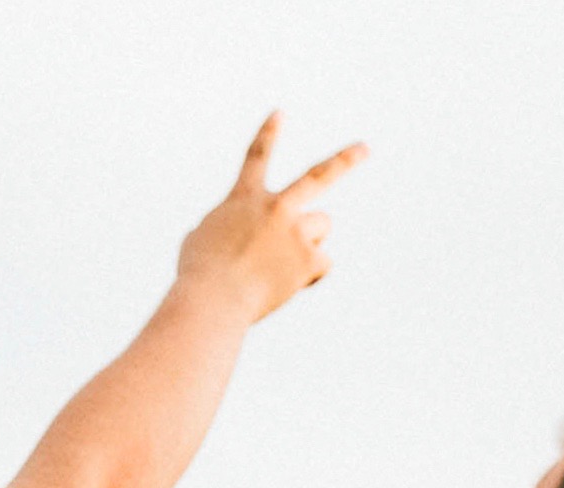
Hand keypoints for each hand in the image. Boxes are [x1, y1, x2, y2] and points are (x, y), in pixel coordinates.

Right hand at [175, 114, 365, 323]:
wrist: (213, 297)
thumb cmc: (199, 275)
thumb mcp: (200, 243)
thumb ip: (224, 231)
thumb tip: (235, 241)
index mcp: (244, 199)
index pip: (256, 158)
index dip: (267, 134)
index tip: (279, 113)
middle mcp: (276, 207)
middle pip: (318, 176)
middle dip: (344, 160)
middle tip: (365, 149)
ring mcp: (295, 230)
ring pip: (321, 227)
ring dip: (309, 242)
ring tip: (280, 264)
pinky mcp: (309, 258)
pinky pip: (322, 265)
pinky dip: (309, 276)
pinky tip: (285, 285)